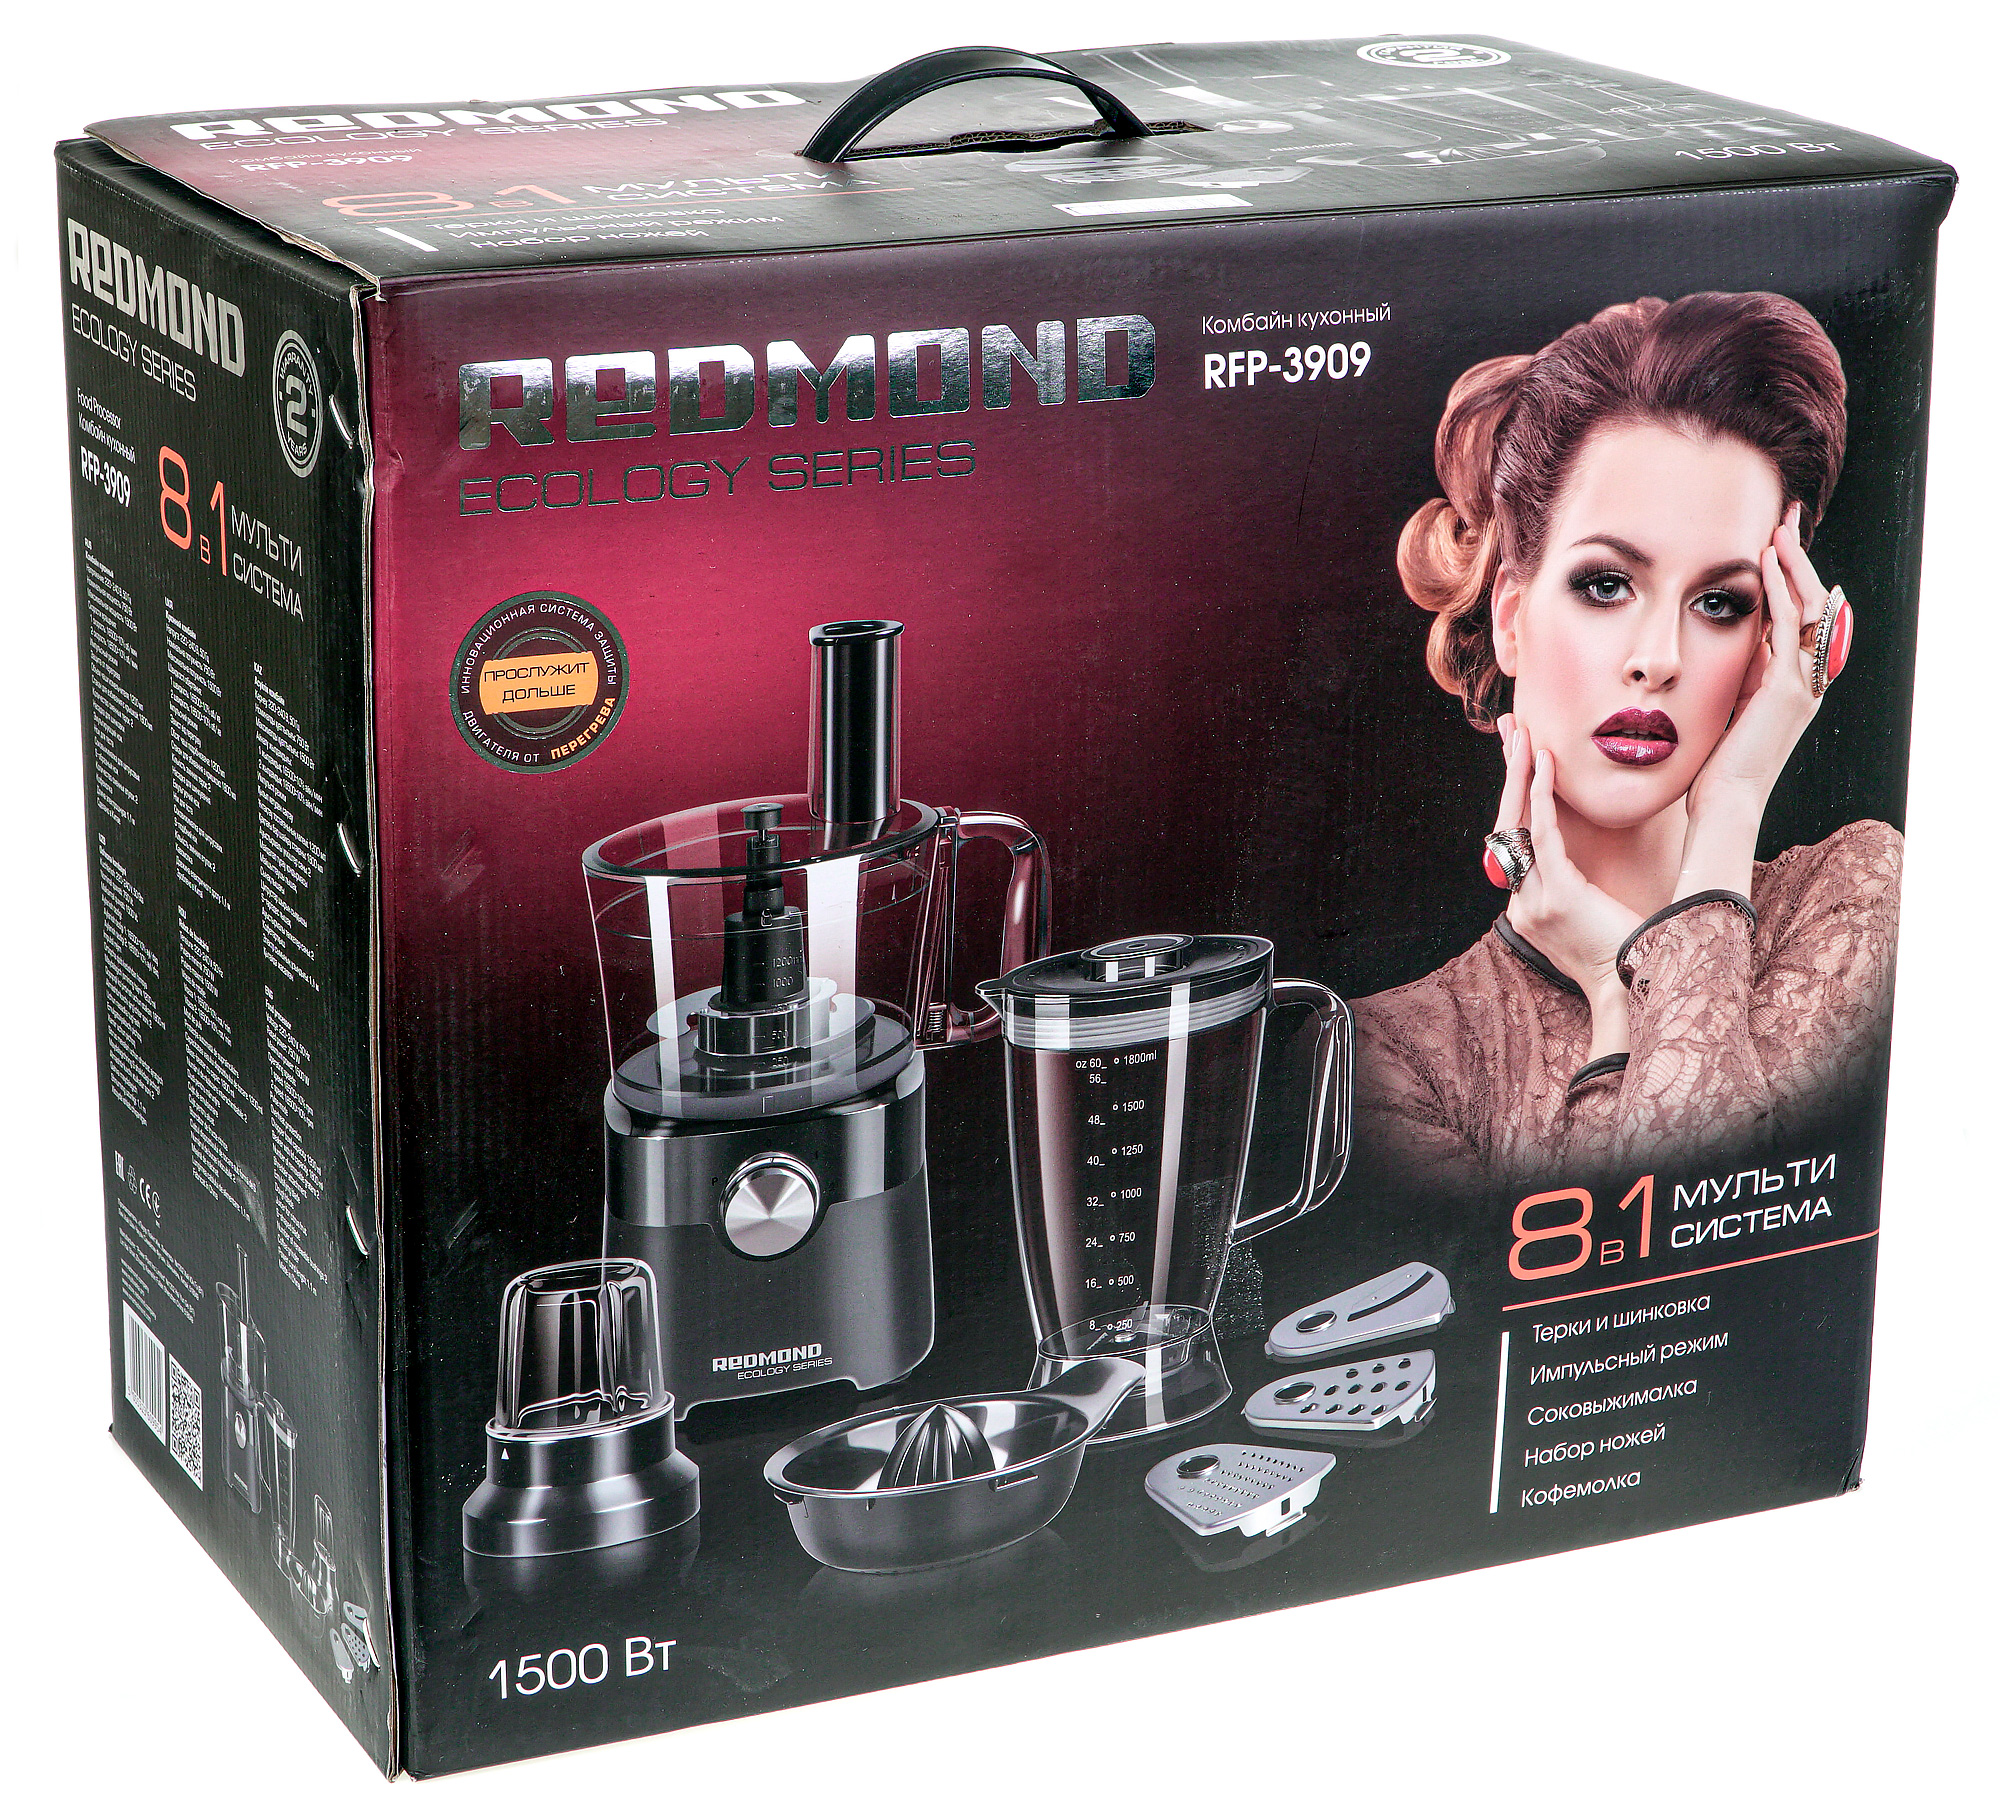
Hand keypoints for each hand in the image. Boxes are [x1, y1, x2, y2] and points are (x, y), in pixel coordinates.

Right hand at [1494, 714, 1642, 1055]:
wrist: (1633, 991)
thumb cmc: (1626, 955)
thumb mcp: (1593, 919)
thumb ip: (1579, 890)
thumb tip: (1587, 862)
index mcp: (1526, 908)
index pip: (1515, 840)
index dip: (1516, 796)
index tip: (1520, 760)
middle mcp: (1521, 903)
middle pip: (1506, 825)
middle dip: (1510, 775)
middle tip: (1512, 732)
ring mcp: (1534, 901)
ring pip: (1519, 824)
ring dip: (1522, 775)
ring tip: (1526, 736)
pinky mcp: (1557, 896)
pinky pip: (1544, 835)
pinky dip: (1543, 796)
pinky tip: (1547, 765)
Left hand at [1679, 503, 1845, 895]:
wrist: (1722, 808)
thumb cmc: (1710, 771)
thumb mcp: (1721, 711)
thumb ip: (1727, 679)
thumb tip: (1710, 649)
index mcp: (1787, 685)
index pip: (1799, 618)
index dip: (1789, 578)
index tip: (1771, 542)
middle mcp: (1804, 681)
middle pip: (1816, 603)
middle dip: (1799, 559)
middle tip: (1784, 519)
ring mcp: (1801, 685)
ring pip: (1810, 608)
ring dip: (1794, 565)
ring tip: (1778, 529)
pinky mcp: (1785, 690)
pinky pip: (1789, 628)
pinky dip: (1779, 592)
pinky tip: (1764, 565)